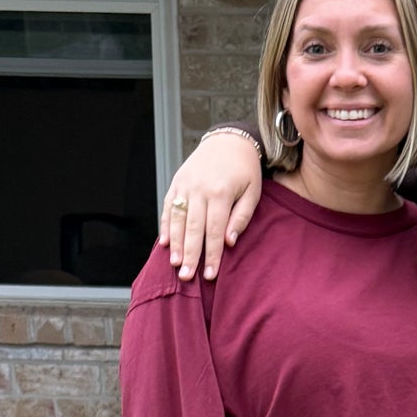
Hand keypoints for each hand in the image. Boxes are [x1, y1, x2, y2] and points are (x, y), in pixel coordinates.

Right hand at [159, 133, 264, 283]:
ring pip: (177, 219)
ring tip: (175, 264)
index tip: (210, 275)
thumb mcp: (253, 192)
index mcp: (221, 193)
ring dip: (175, 244)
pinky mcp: (177, 182)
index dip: (211, 255)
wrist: (228, 140)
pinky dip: (165, 225)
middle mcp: (200, 190)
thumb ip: (241, 217)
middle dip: (190, 255)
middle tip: (187, 277)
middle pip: (193, 229)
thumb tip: (229, 242)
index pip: (214, 232)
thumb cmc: (244, 169)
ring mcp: (186, 186)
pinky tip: (164, 243)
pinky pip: (168, 207)